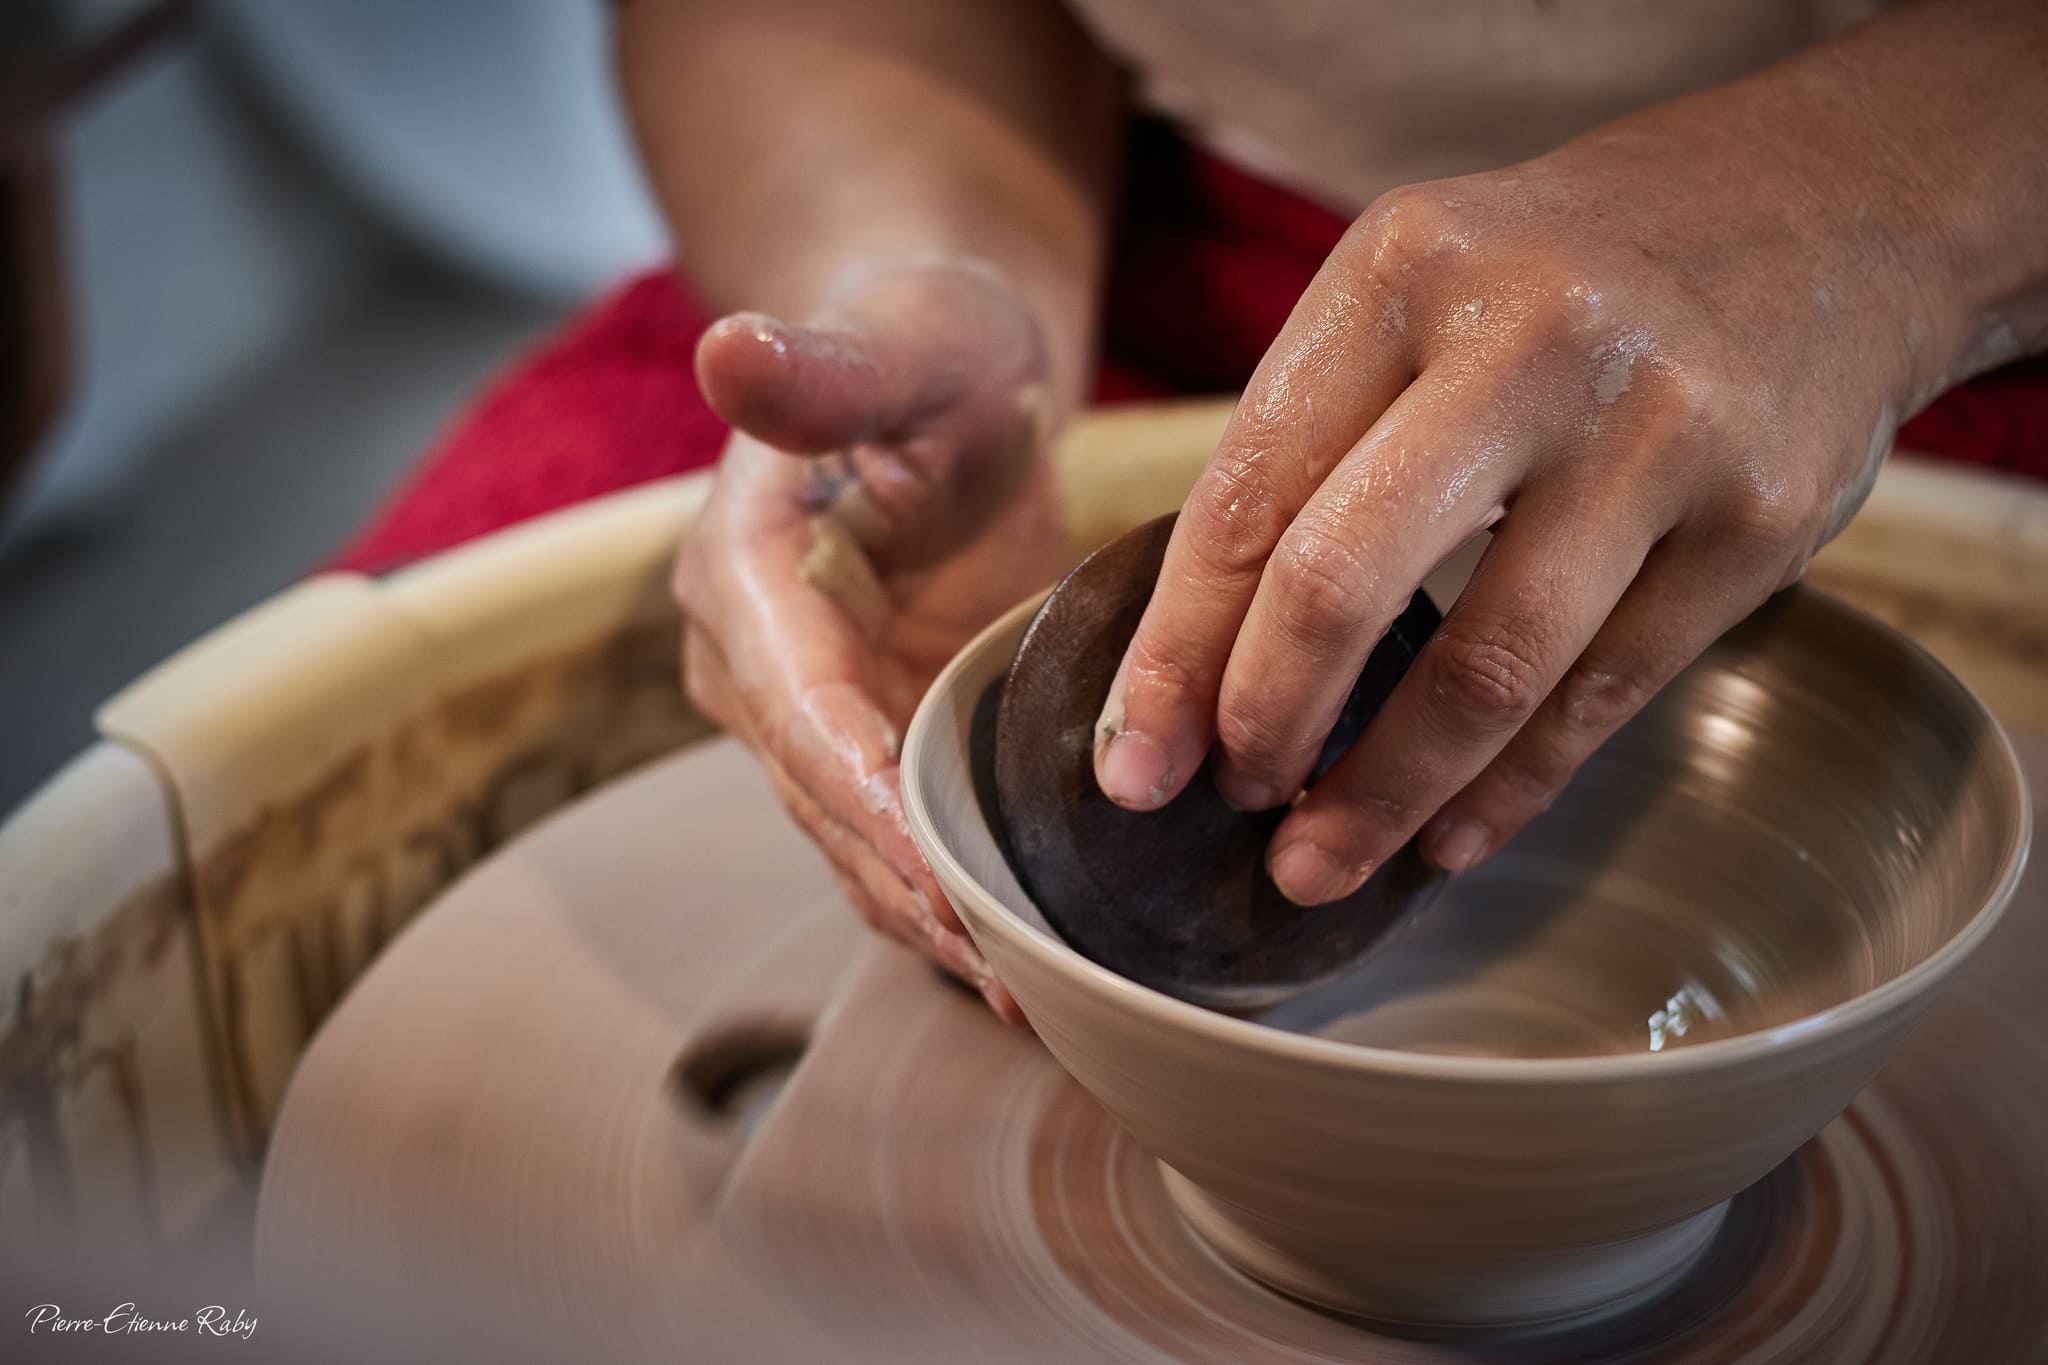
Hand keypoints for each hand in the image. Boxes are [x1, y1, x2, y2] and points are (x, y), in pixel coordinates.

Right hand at [677, 265, 1065, 1023]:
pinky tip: (1025, 964)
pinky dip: (953, 900)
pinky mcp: (870, 734)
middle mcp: (759, 664)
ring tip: (1028, 999)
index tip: (937, 878)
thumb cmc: (927, 342)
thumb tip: (727, 348)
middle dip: (912, 892)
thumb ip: (826, 367)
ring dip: (934, 924)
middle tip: (1008, 974)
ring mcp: (813, 713)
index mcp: (746, 577)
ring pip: (858, 842)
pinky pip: (899, 834)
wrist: (941, 377)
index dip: (862, 797)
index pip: (799, 708)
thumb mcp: (899, 340)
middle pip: (826, 800)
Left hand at [1095, 92, 1950, 905]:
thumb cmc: (1564, 282)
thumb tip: (1194, 662)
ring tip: (1319, 862)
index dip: (1175, 651)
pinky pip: (1603, 695)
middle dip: (1261, 723)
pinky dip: (1509, 789)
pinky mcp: (1763, 522)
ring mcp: (1659, 430)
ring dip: (1382, 795)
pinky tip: (1446, 841)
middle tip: (1231, 804)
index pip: (1247, 493)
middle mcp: (1529, 340)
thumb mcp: (1420, 293)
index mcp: (1403, 270)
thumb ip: (1315, 443)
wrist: (1828, 215)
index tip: (1133, 764)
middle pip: (1341, 581)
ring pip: (1486, 669)